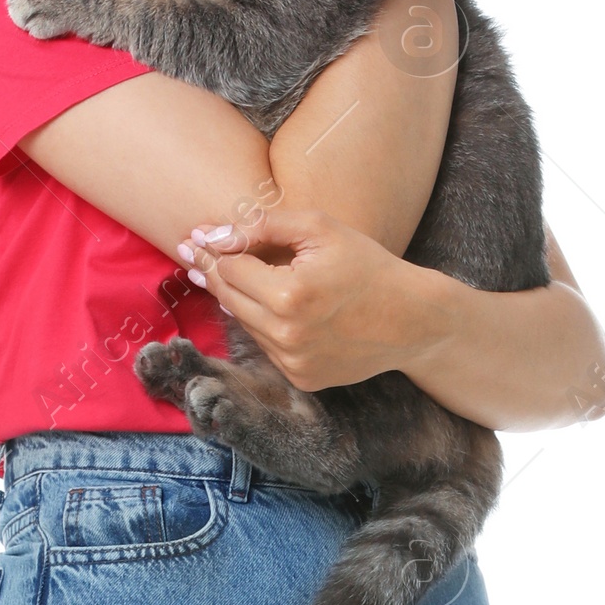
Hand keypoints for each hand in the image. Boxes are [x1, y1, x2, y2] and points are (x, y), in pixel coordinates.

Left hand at [175, 203, 450, 393]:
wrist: (412, 320)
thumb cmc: (368, 266)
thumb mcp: (321, 229)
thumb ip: (264, 226)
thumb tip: (214, 235)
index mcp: (290, 294)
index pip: (231, 269)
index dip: (212, 250)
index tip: (192, 239)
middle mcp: (286, 334)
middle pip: (229, 299)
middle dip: (210, 274)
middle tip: (193, 255)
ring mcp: (293, 362)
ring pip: (246, 325)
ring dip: (239, 300)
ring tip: (231, 275)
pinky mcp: (302, 378)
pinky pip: (268, 347)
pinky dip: (266, 326)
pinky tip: (275, 307)